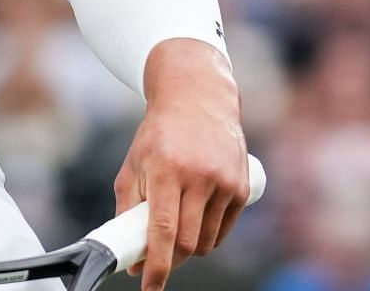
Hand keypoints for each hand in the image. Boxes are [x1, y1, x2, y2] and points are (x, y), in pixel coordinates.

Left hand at [115, 39, 248, 290]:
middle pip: (187, 243)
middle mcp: (199, 176)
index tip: (149, 286)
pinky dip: (208, 235)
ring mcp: (224, 182)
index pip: (163, 230)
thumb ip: (128, 211)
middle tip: (159, 256)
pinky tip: (197, 219)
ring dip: (190, 247)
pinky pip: (223, 230)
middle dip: (171, 259)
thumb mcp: (134, 165)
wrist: (198, 98)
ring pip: (207, 241)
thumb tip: (132, 258)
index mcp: (167, 170)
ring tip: (177, 228)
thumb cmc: (159, 135)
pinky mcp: (242, 186)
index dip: (156, 265)